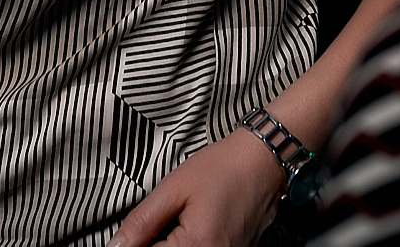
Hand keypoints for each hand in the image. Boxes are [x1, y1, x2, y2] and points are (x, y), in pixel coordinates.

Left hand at [110, 129, 282, 246]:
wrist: (265, 160)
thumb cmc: (224, 167)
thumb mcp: (174, 187)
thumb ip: (141, 222)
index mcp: (197, 246)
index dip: (134, 244)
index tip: (135, 231)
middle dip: (152, 245)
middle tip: (152, 226)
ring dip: (168, 245)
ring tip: (174, 224)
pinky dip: (186, 245)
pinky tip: (186, 230)